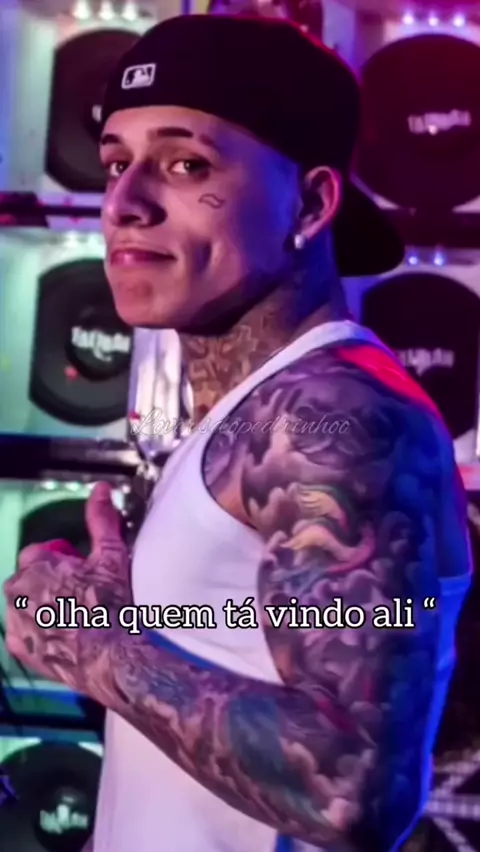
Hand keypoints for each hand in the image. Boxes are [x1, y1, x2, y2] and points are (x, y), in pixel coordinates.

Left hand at [3, 482, 129, 694]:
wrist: (112, 658)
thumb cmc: (111, 604)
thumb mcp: (111, 555)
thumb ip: (101, 519)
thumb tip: (102, 488)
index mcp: (34, 565)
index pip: (42, 552)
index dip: (65, 560)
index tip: (84, 571)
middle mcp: (17, 592)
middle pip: (32, 578)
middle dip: (52, 582)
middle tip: (84, 593)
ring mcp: (16, 623)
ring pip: (27, 605)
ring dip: (45, 606)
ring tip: (78, 617)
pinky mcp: (20, 649)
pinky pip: (24, 633)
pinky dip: (40, 632)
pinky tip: (67, 636)